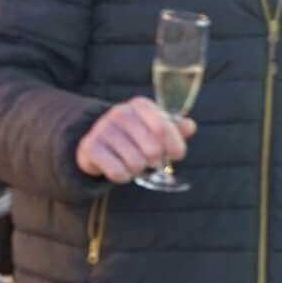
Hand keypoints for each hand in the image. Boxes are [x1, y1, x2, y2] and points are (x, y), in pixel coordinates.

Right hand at [76, 97, 194, 182]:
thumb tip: (190, 126)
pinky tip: (118, 168)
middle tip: (147, 159)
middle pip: (153, 150)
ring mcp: (103, 128)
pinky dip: (122, 177)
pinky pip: (118, 173)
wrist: (98, 141)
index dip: (174, 147)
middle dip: (154, 162)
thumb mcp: (155, 128)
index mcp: (140, 105)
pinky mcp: (91, 147)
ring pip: (136, 164)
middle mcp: (120, 113)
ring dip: (137, 170)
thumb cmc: (134, 136)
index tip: (175, 155)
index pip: (164, 128)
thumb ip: (175, 128)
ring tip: (130, 162)